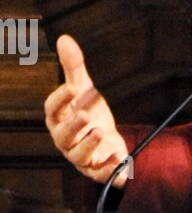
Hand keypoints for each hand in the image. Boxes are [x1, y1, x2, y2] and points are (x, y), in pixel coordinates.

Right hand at [44, 35, 129, 185]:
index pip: (52, 110)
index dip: (59, 99)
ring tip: (101, 131)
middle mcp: (65, 139)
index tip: (72, 88)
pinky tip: (119, 159)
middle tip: (85, 114)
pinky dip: (108, 169)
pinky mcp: (97, 169)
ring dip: (89, 144)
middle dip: (73, 125)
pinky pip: (99, 173)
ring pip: (79, 155)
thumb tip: (64, 39)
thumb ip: (74, 67)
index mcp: (58, 119)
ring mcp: (80, 156)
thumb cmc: (89, 112)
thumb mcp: (84, 88)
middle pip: (63, 135)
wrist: (108, 140)